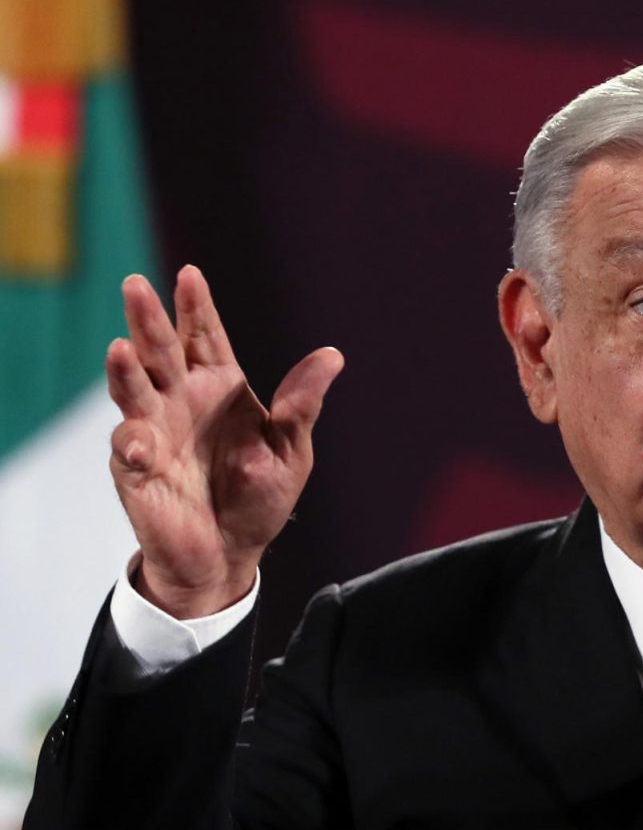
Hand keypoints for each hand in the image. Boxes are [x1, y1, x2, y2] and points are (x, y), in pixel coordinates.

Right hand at [106, 266, 343, 617]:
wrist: (231, 553)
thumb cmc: (259, 497)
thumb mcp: (291, 450)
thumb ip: (301, 404)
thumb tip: (333, 355)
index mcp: (219, 387)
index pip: (204, 337)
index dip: (196, 308)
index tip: (191, 276)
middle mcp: (180, 399)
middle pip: (160, 351)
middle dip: (149, 320)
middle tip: (137, 285)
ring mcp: (152, 431)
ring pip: (132, 389)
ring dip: (124, 370)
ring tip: (122, 349)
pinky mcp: (135, 469)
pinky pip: (127, 449)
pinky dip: (132, 443)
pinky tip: (141, 444)